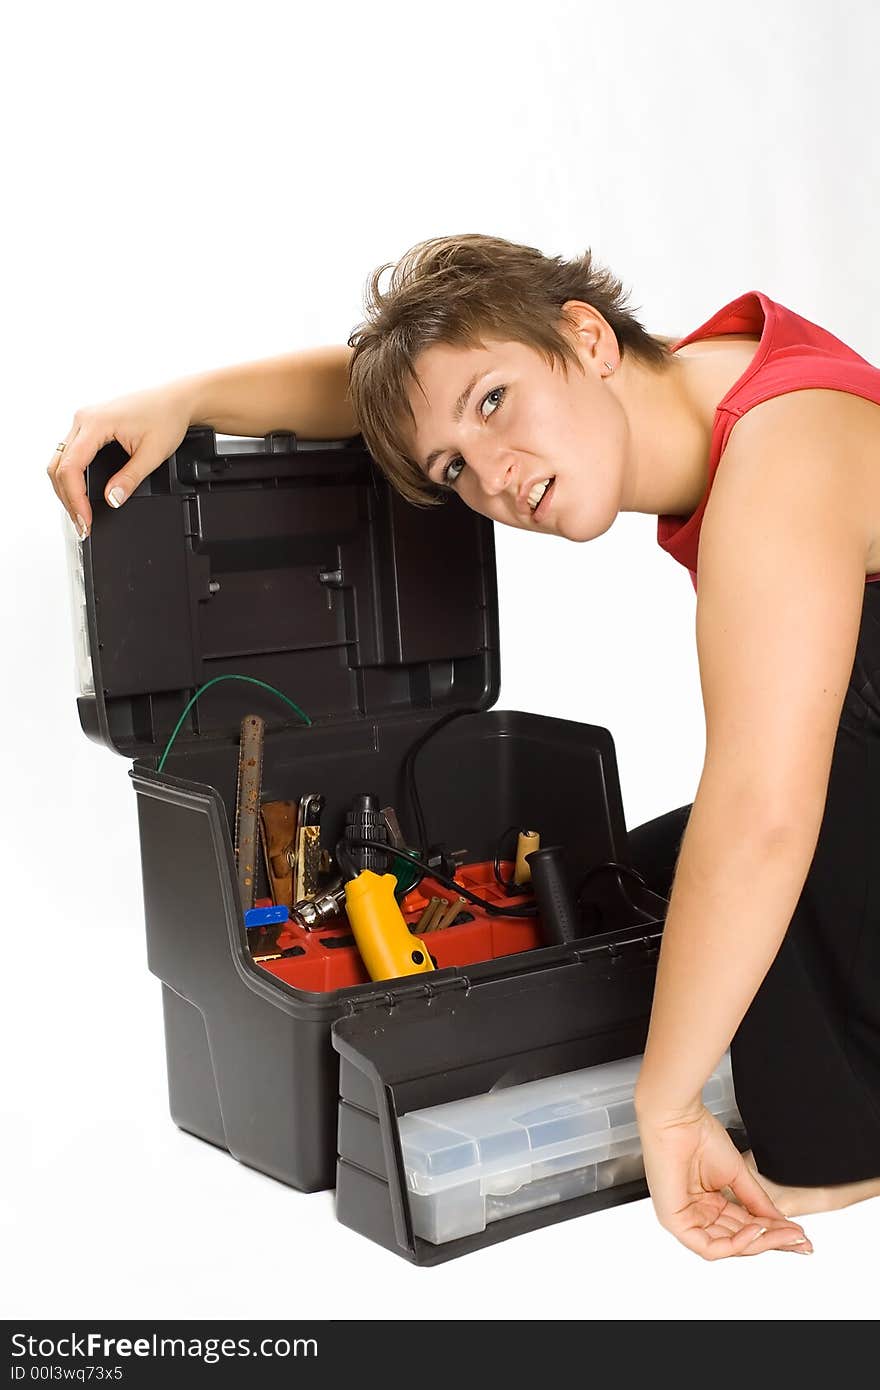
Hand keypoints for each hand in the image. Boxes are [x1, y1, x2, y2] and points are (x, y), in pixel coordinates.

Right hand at [47, 380, 194, 538]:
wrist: (175, 400)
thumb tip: (111, 500)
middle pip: (59, 466)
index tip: (85, 519)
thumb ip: (130, 479)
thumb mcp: (152, 454)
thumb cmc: (166, 417)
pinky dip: (72, 477)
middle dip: (68, 499)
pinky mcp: (89, 427)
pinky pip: (70, 455)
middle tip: (82, 524)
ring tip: (80, 513)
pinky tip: (80, 493)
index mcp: (95, 422)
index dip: (75, 498)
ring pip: (61, 461)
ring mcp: (84, 422)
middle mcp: (84, 419)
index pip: (71, 467)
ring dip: (67, 489)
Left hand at [638, 1103, 812, 1258]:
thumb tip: (779, 1220)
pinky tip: (756, 1230)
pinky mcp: (675, 1222)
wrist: (677, 1116)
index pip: (743, 1227)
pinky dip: (736, 1243)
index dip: (772, 1232)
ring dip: (760, 1242)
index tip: (798, 1234)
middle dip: (772, 1240)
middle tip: (797, 1239)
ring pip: (728, 1246)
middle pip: (739, 1239)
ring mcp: (685, 1219)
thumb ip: (756, 1200)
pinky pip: (709, 1246)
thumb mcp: (736, 1173)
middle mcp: (696, 1213)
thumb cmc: (696, 1133)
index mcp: (707, 1202)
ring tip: (783, 1233)